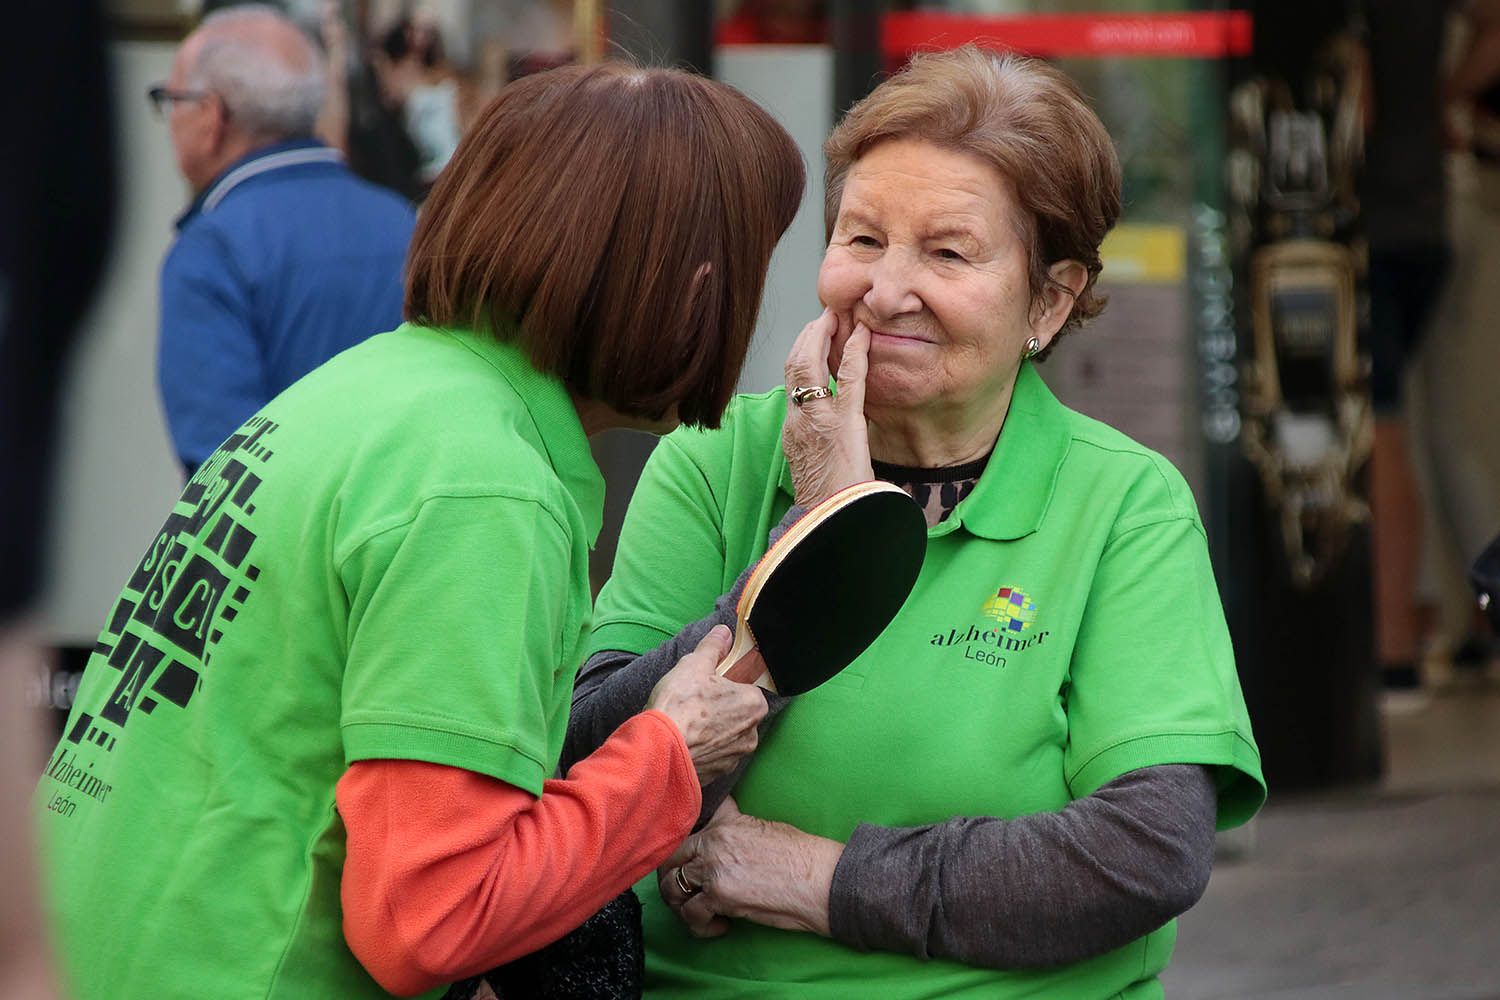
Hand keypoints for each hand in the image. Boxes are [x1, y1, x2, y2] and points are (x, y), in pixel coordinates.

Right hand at [646, 626, 768, 784]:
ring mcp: (734, 758)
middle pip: (737, 714)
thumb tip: (723, 633)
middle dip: (719, 710)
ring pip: (725, 737)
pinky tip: (684, 742)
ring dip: (711, 731)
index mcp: (753, 704)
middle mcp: (751, 734)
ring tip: (685, 724)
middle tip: (693, 704)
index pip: (745, 690)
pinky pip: (712, 756)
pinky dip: (701, 750)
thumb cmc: (679, 705)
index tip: (706, 686)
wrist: (657, 748)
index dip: (724, 686)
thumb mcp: (694, 664)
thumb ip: (713, 647)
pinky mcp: (717, 774)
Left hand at [657, 797, 842, 937]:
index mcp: (723, 823)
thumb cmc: (800, 856)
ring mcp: (713, 868)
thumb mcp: (762, 828)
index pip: (684, 831)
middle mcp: (712, 842)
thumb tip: (723, 830)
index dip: (680, 851)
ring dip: (680, 905)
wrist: (819, 878)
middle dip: (671, 878)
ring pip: (672, 887)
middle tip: (685, 894)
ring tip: (699, 913)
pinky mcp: (718, 896)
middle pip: (670, 859)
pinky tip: (720, 926)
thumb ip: (734, 827)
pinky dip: (700, 926)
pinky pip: (690, 914)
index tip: (683, 865)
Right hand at [782, 310, 873, 506]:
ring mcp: (818, 419)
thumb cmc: (827, 499)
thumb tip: (823, 429)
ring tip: (835, 318)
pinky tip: (863, 335)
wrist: (830, 519)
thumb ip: (813, 439)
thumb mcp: (811, 463)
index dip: (799, 352)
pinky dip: (855, 352)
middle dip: (807, 335)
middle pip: (793, 364)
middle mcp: (798, 419)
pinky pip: (849, 380)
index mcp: (792, 428)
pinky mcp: (844, 424)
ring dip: (822, 335)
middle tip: (823, 317)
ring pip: (810, 364)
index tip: (811, 336)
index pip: (789, 380)